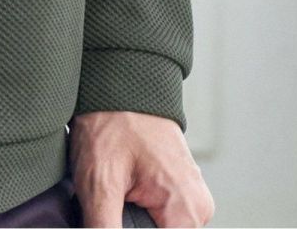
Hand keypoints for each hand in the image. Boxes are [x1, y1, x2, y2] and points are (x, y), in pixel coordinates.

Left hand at [68, 110, 214, 227]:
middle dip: (130, 225)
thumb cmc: (110, 122)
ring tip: (115, 195)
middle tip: (109, 202)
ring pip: (159, 226)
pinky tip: (121, 193)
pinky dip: (138, 212)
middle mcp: (197, 207)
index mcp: (187, 210)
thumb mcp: (99, 183)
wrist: (116, 82)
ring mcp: (190, 196)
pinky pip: (161, 215)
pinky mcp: (178, 189)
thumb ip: (104, 228)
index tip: (111, 217)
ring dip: (133, 222)